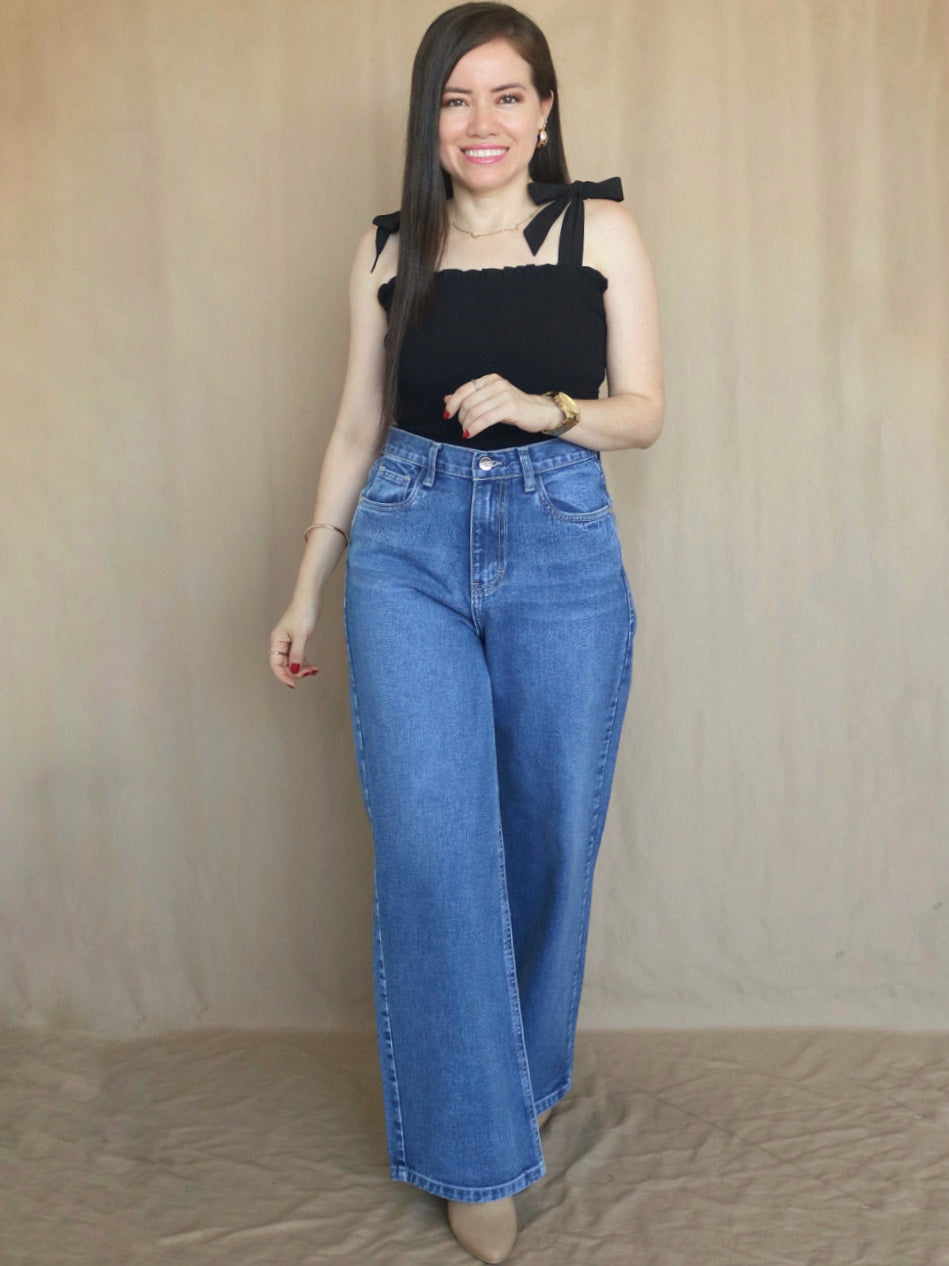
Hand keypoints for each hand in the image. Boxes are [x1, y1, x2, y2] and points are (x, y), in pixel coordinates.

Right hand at [269, 596, 320, 688]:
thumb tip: (294, 671)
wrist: (311, 598)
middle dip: (296, 672)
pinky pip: (299, 657)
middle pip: (284, 665)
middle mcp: (280, 643)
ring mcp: (289, 642)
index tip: (293, 685)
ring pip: (292, 662)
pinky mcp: (298, 640)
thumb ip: (297, 655)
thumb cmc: (303, 613)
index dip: (283, 676)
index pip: (276, 664)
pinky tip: (314, 667)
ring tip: (314, 670)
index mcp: (277, 641)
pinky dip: (305, 663)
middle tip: (310, 673)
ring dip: (302, 669)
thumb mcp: (301, 636)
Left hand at [443, 374, 563, 441]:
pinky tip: (471, 434)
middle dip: (461, 417)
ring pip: (475, 411)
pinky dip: (475, 428)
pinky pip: (485, 419)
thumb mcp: (490, 400)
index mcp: (489, 379)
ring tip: (467, 431)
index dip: (452, 403)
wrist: (539, 412)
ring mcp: (504, 394)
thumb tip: (447, 399)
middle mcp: (496, 384)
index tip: (447, 415)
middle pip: (467, 402)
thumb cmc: (514, 407)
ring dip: (467, 425)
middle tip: (463, 427)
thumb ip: (470, 398)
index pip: (463, 389)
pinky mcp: (510, 407)